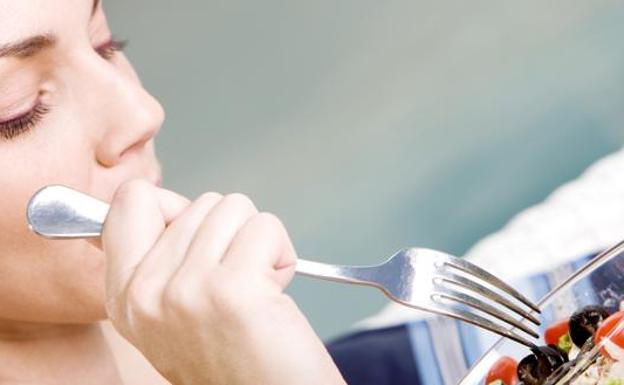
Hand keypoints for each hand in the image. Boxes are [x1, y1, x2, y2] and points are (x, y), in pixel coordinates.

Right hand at [99, 179, 344, 384]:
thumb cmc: (236, 359)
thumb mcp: (172, 312)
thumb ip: (160, 257)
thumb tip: (164, 201)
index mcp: (124, 295)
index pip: (131, 200)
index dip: (176, 208)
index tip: (200, 243)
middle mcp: (145, 293)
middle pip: (200, 202)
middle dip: (231, 235)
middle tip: (236, 286)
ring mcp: (186, 290)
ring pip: (235, 207)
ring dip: (259, 243)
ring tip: (256, 290)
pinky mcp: (232, 290)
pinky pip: (265, 227)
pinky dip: (282, 254)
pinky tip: (274, 294)